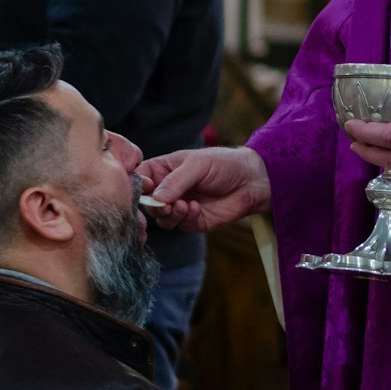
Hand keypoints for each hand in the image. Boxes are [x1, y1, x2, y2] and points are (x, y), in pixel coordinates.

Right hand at [141, 147, 271, 231]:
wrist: (252, 182)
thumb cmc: (224, 164)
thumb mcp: (198, 164)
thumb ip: (176, 180)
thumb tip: (156, 197)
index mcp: (164, 169)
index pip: (140, 177)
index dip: (138, 185)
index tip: (146, 188)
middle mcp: (168, 189)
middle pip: (147, 202)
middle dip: (155, 205)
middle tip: (167, 204)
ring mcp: (179, 206)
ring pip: (161, 218)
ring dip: (170, 214)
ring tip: (184, 205)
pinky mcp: (192, 221)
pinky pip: (179, 225)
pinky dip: (185, 219)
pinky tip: (196, 209)